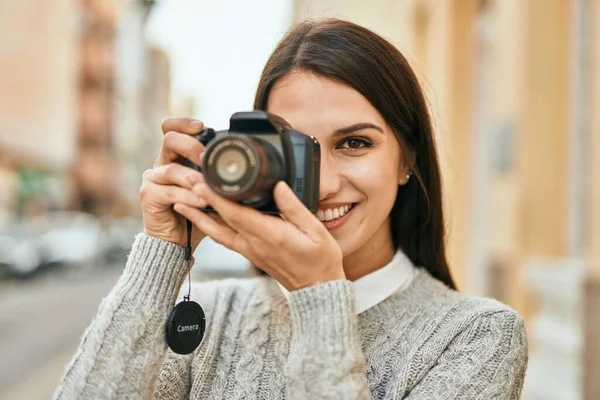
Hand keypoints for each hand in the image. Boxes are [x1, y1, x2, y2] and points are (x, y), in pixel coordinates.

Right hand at [140, 117, 211, 248]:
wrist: (176, 242)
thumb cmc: (196, 214)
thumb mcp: (211, 190)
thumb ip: (217, 176)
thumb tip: (244, 167)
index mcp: (175, 157)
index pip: (171, 129)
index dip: (184, 123)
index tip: (202, 126)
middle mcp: (161, 164)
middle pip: (169, 140)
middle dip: (192, 146)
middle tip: (207, 159)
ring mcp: (153, 179)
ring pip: (172, 169)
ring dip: (194, 178)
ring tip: (208, 188)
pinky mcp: (148, 195)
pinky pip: (170, 192)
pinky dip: (188, 197)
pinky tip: (201, 202)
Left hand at [173, 181, 345, 290]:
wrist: (317, 289)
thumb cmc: (320, 260)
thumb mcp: (315, 230)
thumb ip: (294, 207)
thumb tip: (278, 186)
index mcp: (270, 235)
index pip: (236, 214)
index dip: (216, 198)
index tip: (201, 182)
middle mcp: (255, 244)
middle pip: (221, 220)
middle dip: (201, 201)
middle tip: (183, 184)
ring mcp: (250, 251)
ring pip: (218, 232)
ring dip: (198, 217)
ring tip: (181, 202)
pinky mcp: (251, 255)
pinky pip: (225, 240)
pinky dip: (211, 228)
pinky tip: (204, 220)